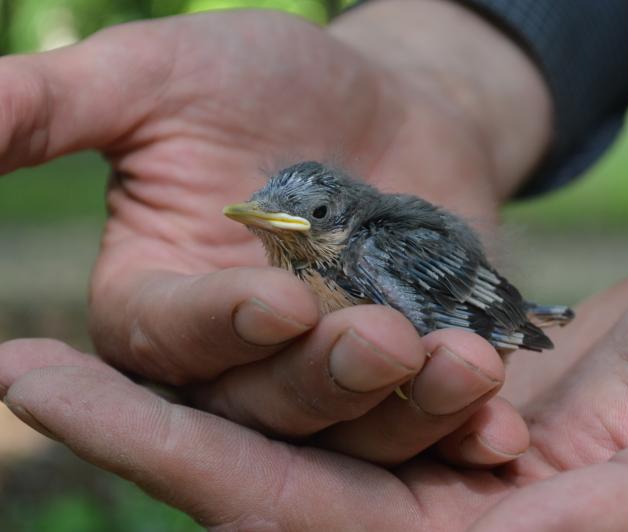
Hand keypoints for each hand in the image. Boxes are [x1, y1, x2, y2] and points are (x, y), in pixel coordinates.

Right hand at [0, 2, 550, 463]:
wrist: (389, 100)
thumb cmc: (268, 82)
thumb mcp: (159, 78)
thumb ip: (52, 110)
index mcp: (163, 306)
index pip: (171, 342)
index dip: (216, 329)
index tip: (269, 301)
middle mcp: (243, 362)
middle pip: (269, 404)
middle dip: (324, 379)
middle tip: (381, 341)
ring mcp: (333, 374)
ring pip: (357, 424)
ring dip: (408, 407)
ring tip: (460, 365)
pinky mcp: (410, 374)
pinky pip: (433, 418)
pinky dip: (465, 422)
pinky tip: (499, 420)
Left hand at [4, 226, 627, 529]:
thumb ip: (608, 520)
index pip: (307, 520)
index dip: (181, 459)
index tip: (62, 390)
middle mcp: (462, 521)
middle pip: (272, 482)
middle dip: (149, 423)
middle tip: (31, 358)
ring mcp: (456, 463)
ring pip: (301, 430)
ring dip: (202, 381)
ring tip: (86, 332)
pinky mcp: (465, 405)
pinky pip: (348, 382)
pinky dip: (279, 351)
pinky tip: (217, 318)